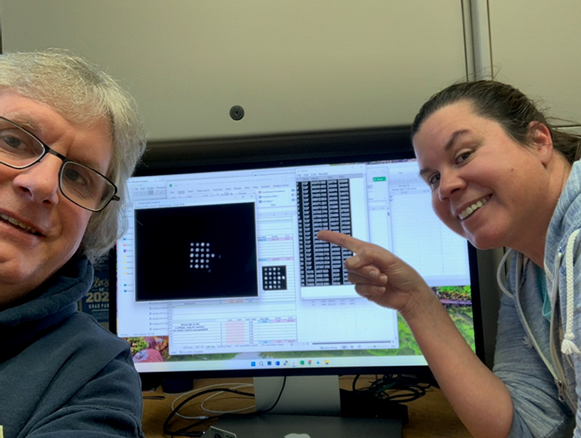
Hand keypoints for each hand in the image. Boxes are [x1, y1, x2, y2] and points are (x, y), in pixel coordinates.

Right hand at [317, 230, 432, 316]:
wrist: (409, 295)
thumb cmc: (403, 273)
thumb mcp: (388, 259)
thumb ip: (367, 256)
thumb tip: (352, 262)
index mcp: (367, 251)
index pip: (346, 242)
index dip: (332, 238)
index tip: (320, 234)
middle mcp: (363, 263)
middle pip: (349, 264)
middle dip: (365, 269)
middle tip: (380, 272)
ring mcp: (363, 277)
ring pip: (353, 277)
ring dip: (370, 280)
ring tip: (383, 280)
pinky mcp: (364, 290)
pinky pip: (359, 289)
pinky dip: (372, 289)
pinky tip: (382, 289)